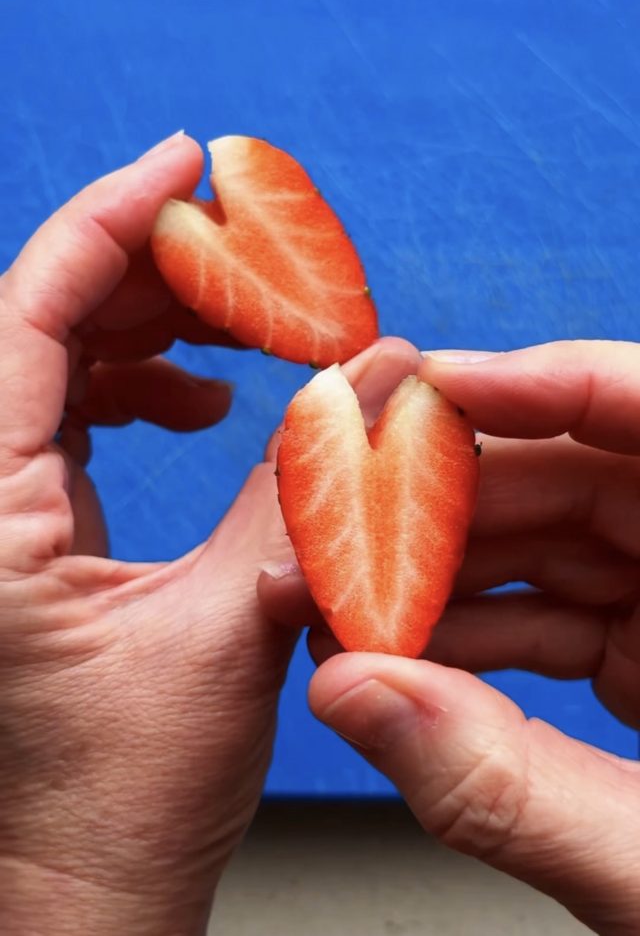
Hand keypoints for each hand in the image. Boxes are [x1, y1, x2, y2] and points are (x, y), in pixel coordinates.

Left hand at [0, 129, 417, 935]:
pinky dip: (142, 389)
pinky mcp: (26, 533)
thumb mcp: (224, 633)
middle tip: (249, 253)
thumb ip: (300, 495)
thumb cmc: (114, 802)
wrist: (75, 897)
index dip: (109, 220)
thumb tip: (375, 386)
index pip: (31, 315)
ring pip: (59, 365)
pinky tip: (203, 405)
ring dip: (155, 329)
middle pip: (47, 324)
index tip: (183, 163)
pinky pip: (71, 418)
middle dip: (155, 272)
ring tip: (244, 333)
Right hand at [262, 342, 639, 935]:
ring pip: (557, 541)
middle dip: (455, 502)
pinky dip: (478, 631)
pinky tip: (409, 655)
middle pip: (584, 474)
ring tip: (358, 604)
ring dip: (448, 572)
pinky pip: (559, 610)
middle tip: (352, 528)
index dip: (545, 384)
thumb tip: (355, 695)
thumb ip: (507, 785)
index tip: (434, 388)